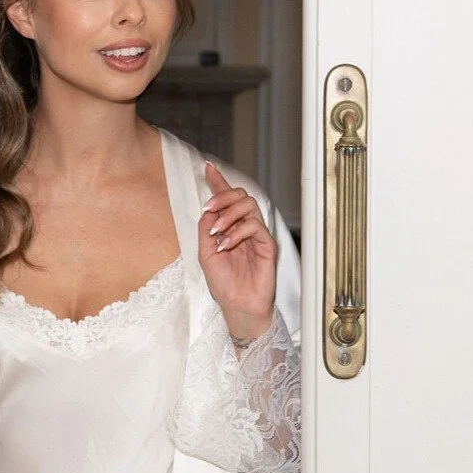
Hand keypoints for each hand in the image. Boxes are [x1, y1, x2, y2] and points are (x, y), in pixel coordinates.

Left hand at [198, 162, 276, 343]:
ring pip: (249, 205)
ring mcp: (256, 234)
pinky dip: (237, 232)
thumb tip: (209, 209)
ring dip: (229, 214)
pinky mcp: (267, 244)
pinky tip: (225, 245)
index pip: (225, 199)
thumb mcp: (205, 253)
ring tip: (217, 232)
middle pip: (240, 195)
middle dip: (222, 197)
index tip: (207, 166)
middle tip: (209, 209)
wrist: (237, 306)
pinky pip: (255, 226)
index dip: (217, 181)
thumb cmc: (223, 283)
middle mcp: (243, 227)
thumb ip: (205, 229)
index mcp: (228, 227)